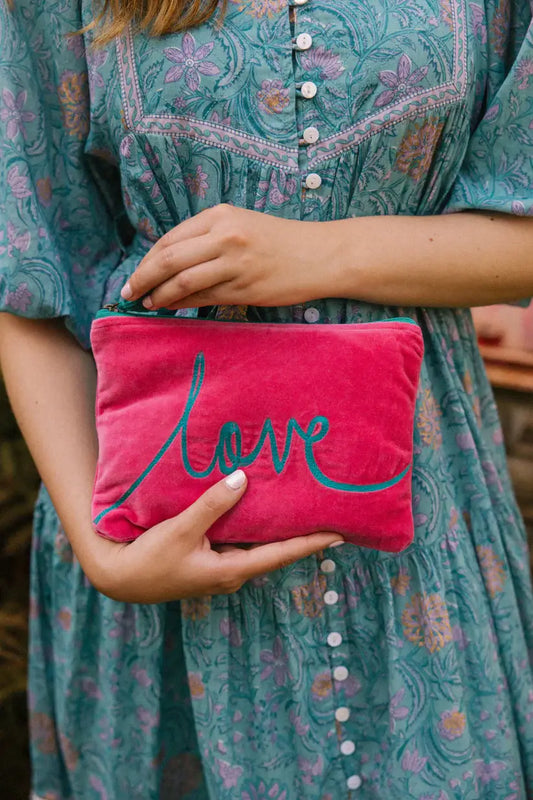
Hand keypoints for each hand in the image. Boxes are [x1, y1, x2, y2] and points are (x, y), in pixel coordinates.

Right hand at [88, 470, 343, 602]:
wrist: (120, 579)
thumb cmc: (150, 559)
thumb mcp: (181, 530)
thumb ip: (212, 505)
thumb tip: (242, 478)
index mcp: (232, 570)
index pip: (282, 554)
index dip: (311, 542)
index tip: (341, 533)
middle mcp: (234, 571)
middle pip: (275, 550)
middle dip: (300, 532)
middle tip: (325, 511)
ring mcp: (222, 567)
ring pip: (258, 545)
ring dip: (277, 528)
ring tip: (300, 506)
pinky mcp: (210, 560)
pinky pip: (241, 541)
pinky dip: (253, 526)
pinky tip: (257, 508)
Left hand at [121, 205, 341, 309]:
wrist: (320, 255)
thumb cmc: (280, 242)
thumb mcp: (241, 226)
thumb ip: (207, 239)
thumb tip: (168, 264)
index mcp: (220, 216)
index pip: (170, 239)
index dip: (147, 261)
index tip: (135, 275)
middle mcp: (225, 236)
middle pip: (168, 259)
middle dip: (142, 279)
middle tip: (129, 293)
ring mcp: (234, 263)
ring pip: (182, 281)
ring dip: (159, 296)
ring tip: (148, 304)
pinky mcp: (244, 288)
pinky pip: (203, 298)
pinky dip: (182, 305)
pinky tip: (172, 308)